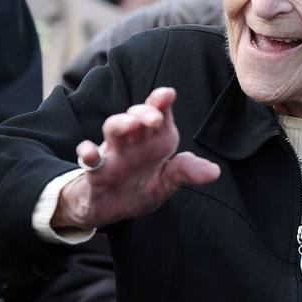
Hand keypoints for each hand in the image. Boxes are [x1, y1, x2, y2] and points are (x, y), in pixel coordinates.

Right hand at [53, 87, 219, 229]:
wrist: (110, 208)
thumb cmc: (141, 187)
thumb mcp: (166, 183)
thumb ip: (185, 173)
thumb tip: (214, 171)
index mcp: (155, 141)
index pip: (159, 115)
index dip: (161, 102)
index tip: (168, 93)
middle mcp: (134, 141)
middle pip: (136, 117)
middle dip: (144, 113)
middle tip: (155, 118)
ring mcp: (112, 153)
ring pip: (112, 129)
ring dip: (120, 124)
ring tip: (131, 124)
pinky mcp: (95, 170)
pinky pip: (88, 157)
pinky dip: (87, 153)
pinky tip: (91, 154)